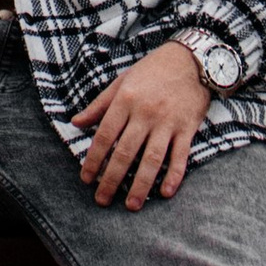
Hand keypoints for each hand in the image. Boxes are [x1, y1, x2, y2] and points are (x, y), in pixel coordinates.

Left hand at [71, 39, 209, 208]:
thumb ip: (99, 105)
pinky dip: (174, 175)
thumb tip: (75, 123)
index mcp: (125, 101)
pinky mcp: (187, 128)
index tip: (86, 179)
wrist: (190, 60)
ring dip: (141, 184)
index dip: (94, 159)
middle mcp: (145, 113)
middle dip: (112, 179)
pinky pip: (180, 156)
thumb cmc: (152, 71)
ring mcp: (167, 122)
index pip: (104, 136)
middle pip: (125, 152)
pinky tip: (165, 192)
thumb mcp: (121, 82)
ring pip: (152, 159)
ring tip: (131, 205)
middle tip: (102, 200)